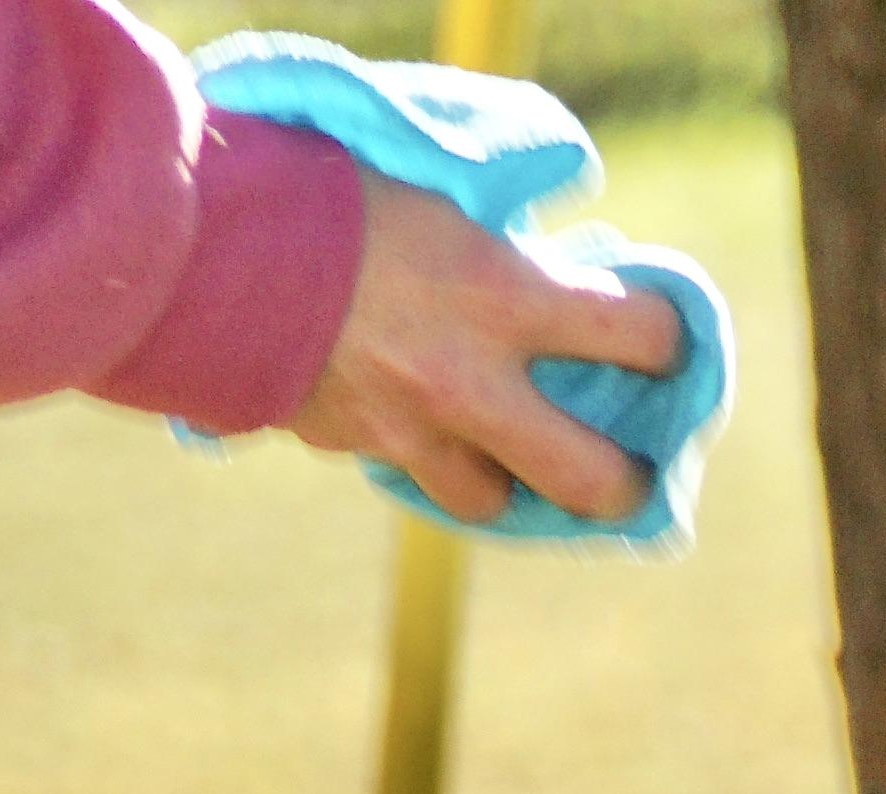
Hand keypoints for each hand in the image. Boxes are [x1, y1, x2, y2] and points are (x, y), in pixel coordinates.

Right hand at [290, 174, 680, 524]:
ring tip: (508, 452)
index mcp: (504, 295)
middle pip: (587, 479)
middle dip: (620, 484)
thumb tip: (560, 299)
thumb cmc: (339, 198)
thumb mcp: (446, 205)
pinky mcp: (359, 450)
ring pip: (494, 502)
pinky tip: (428, 431)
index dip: (666, 339)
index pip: (635, 335)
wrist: (219, 245)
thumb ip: (507, 262)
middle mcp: (470, 381)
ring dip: (509, 480)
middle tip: (625, 473)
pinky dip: (432, 464)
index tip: (661, 340)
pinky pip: (417, 479)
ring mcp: (411, 430)